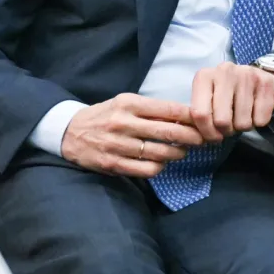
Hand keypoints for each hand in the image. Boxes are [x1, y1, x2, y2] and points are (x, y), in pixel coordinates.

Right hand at [62, 94, 205, 177]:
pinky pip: (145, 170)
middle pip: (168, 131)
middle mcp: (123, 123)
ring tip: (182, 151)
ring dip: (177, 153)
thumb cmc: (106, 115)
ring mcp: (117, 145)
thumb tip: (186, 116)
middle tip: (202, 140)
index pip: (169, 109)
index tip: (204, 122)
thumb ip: (152, 109)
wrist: (69, 132)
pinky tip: (162, 163)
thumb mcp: (126, 103)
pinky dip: (159, 167)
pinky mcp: (112, 164)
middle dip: (191, 137)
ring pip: (159, 153)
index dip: (191, 117)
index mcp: (129, 104)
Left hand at [190, 61, 273, 141]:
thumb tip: (196, 137)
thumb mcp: (207, 98)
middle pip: (222, 121)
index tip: (213, 136)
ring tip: (242, 116)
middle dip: (226, 131)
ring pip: (242, 123)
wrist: (259, 76)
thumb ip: (198, 115)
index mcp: (205, 76)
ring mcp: (247, 76)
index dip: (206, 132)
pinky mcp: (266, 84)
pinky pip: (260, 120)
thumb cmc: (227, 93)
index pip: (199, 114)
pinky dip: (258, 121)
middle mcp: (225, 72)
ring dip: (242, 127)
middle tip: (229, 127)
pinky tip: (255, 110)